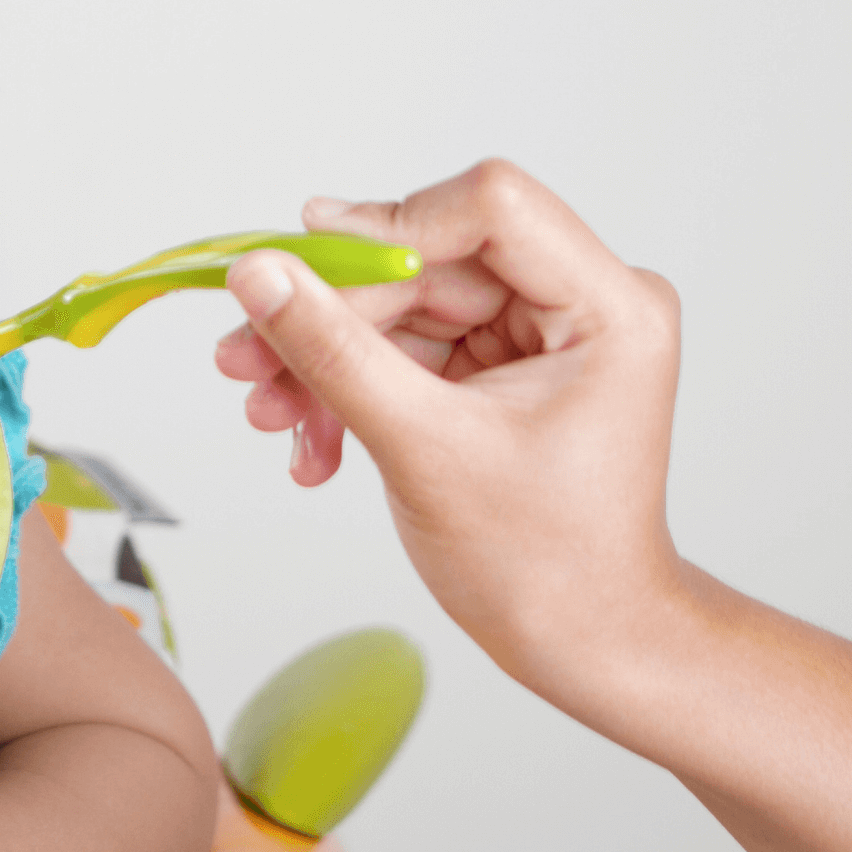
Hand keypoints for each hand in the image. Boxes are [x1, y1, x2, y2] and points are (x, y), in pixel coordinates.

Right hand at [213, 159, 684, 703]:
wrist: (581, 645)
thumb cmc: (543, 566)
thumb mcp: (422, 448)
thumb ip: (334, 350)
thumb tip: (255, 271)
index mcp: (608, 306)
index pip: (490, 206)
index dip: (388, 230)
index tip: (300, 270)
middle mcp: (581, 301)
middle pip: (427, 260)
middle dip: (329, 313)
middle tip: (243, 355)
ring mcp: (538, 332)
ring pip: (401, 303)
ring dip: (323, 355)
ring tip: (265, 409)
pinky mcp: (499, 363)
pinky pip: (403, 345)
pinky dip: (348, 386)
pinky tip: (310, 440)